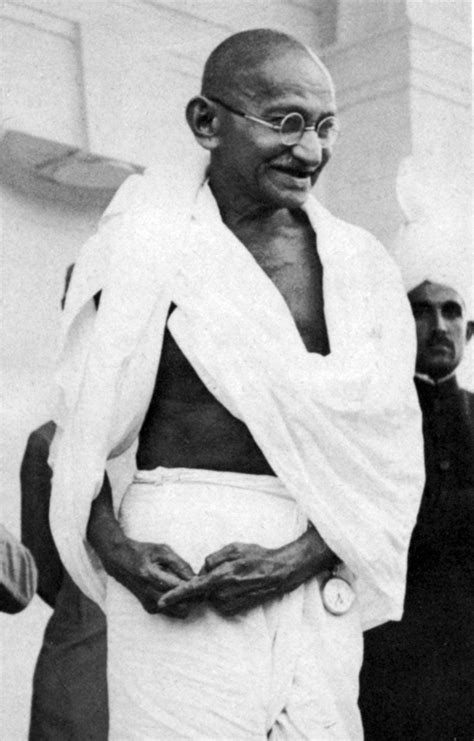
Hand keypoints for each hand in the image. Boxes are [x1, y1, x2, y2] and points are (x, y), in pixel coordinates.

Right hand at [87, 474, 195, 617]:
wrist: (119, 561)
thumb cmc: (142, 552)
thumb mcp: (162, 550)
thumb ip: (180, 564)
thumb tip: (196, 577)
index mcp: (151, 577)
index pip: (181, 589)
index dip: (197, 587)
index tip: (206, 581)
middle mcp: (150, 595)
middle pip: (183, 606)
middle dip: (196, 598)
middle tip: (202, 587)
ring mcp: (149, 604)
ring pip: (179, 612)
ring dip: (189, 603)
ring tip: (193, 589)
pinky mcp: (150, 609)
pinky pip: (172, 612)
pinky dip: (180, 604)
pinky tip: (181, 591)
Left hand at [159, 542, 291, 615]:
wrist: (279, 572)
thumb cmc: (257, 556)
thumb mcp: (233, 548)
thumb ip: (213, 558)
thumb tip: (202, 570)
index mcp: (220, 576)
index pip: (191, 588)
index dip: (175, 595)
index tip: (161, 602)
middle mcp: (223, 593)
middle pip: (201, 590)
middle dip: (205, 580)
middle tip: (225, 569)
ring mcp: (230, 602)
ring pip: (211, 595)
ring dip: (215, 586)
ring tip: (235, 574)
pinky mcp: (236, 608)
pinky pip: (220, 601)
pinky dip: (223, 593)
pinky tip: (238, 583)